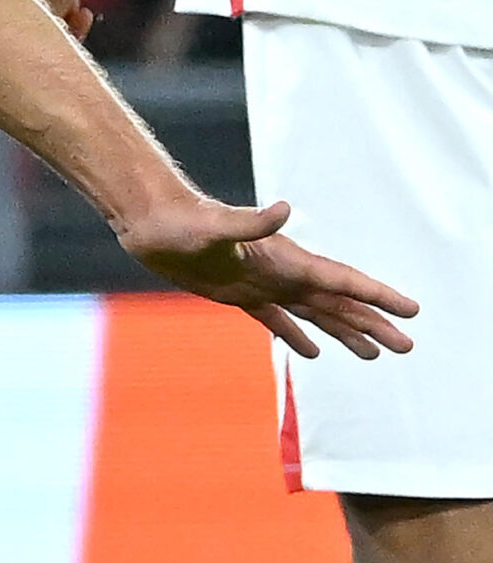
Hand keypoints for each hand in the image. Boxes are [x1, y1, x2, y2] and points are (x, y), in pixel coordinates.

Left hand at [118, 195, 419, 360]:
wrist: (152, 222)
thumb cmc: (182, 220)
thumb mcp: (215, 224)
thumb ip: (250, 221)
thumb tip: (284, 207)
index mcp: (285, 259)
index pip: (341, 280)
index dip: (377, 295)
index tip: (411, 310)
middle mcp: (280, 272)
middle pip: (338, 302)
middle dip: (373, 323)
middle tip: (407, 347)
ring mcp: (261, 283)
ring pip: (314, 313)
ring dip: (345, 332)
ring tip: (374, 355)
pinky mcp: (237, 294)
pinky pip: (276, 320)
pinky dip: (296, 336)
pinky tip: (314, 353)